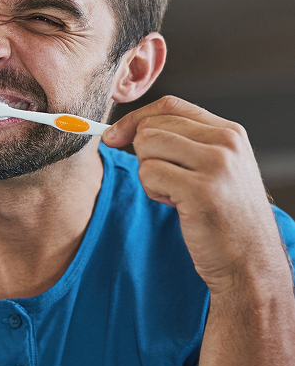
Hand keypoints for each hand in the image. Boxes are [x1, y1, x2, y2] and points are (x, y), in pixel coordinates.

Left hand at [104, 96, 287, 293]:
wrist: (250, 260)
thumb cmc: (223, 216)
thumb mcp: (213, 169)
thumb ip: (183, 143)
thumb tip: (127, 130)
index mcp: (229, 132)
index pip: (169, 105)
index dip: (135, 118)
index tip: (114, 136)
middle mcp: (226, 142)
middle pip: (151, 126)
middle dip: (143, 155)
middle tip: (167, 182)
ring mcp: (216, 164)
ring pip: (146, 148)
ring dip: (149, 175)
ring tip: (176, 194)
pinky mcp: (201, 189)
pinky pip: (148, 174)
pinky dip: (153, 192)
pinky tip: (178, 206)